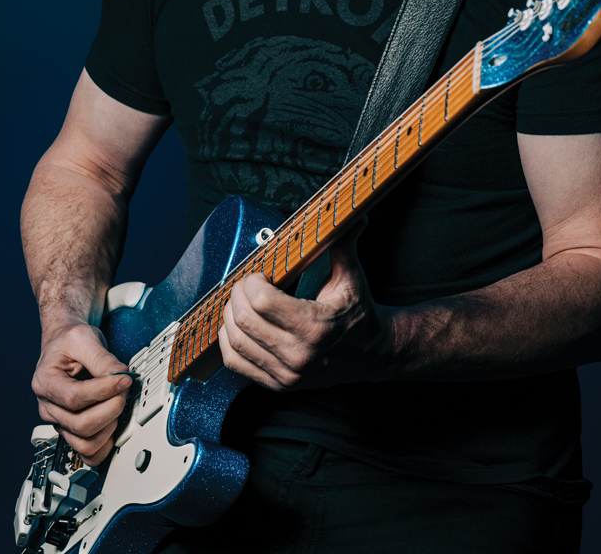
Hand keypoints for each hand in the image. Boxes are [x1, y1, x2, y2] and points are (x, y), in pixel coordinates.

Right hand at [31, 322, 133, 464]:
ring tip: (118, 406)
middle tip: (124, 391)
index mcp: (45, 382)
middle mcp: (49, 406)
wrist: (65, 345)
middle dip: (111, 409)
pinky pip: (86, 451)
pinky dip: (104, 446)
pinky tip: (115, 427)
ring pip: (84, 443)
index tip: (124, 380)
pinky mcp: (71, 429)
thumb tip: (121, 377)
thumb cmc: (70, 342)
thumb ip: (103, 359)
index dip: (103, 391)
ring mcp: (59, 421)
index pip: (74, 398)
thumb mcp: (84, 338)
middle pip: (80, 424)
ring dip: (110, 428)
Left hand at [218, 223, 397, 390]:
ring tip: (242, 302)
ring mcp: (287, 373)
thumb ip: (344, 246)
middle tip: (248, 284)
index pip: (262, 302)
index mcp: (318, 327)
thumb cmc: (359, 314)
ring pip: (235, 341)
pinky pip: (236, 363)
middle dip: (238, 295)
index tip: (261, 274)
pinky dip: (228, 341)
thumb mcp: (353, 279)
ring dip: (230, 316)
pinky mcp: (278, 384)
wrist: (372, 354)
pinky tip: (238, 326)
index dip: (252, 283)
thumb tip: (353, 216)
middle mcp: (300, 354)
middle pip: (244, 321)